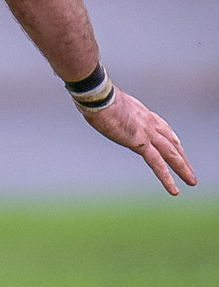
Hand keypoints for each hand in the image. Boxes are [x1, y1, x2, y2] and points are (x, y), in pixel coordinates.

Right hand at [82, 87, 196, 195]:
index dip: (170, 138)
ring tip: (191, 181)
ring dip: (183, 168)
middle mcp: (149, 121)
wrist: (98, 95)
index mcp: (141, 111)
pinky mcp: (141, 142)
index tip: (177, 146)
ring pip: (171, 153)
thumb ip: (109, 108)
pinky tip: (174, 190)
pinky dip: (167, 178)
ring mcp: (147, 132)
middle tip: (189, 169)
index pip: (162, 126)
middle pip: (171, 141)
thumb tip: (98, 107)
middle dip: (181, 155)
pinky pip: (158, 164)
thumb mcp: (106, 102)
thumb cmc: (95, 96)